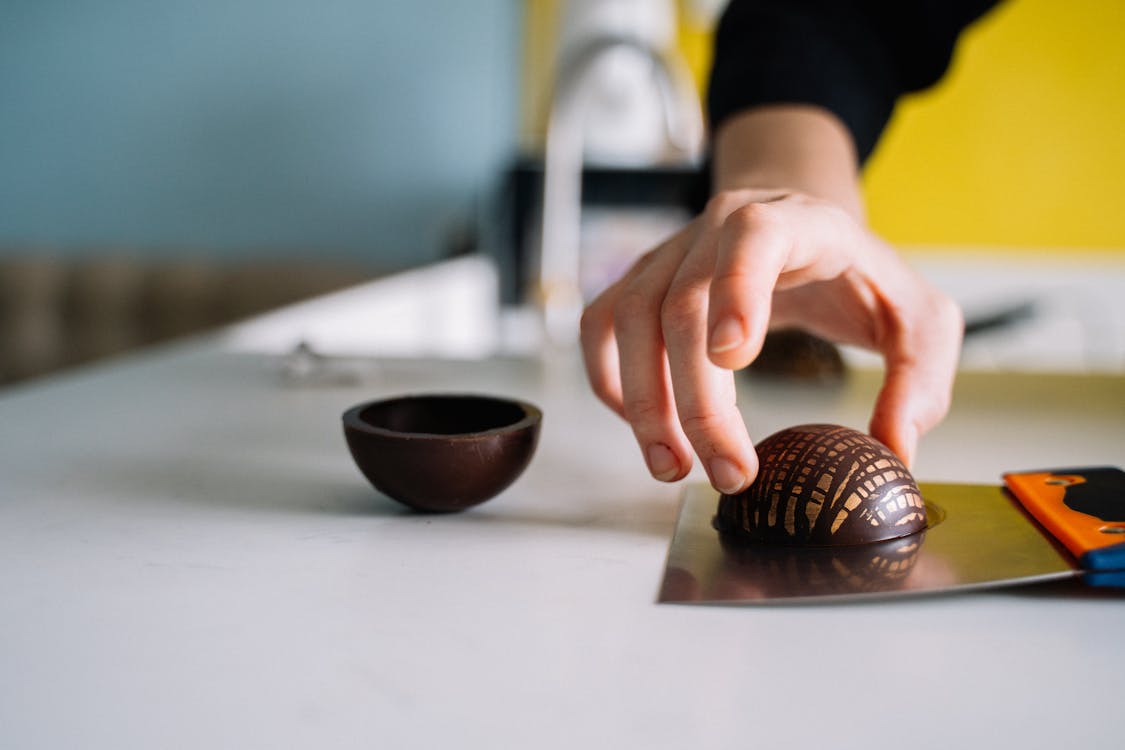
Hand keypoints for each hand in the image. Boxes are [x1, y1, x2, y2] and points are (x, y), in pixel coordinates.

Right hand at [579, 187, 962, 493]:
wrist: (803, 229)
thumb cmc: (860, 277)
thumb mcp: (921, 321)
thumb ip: (921, 380)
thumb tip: (893, 451)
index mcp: (795, 223)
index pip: (755, 236)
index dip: (738, 290)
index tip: (734, 359)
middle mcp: (719, 228)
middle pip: (684, 306)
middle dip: (699, 402)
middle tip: (729, 473)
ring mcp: (672, 252)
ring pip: (632, 319)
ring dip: (645, 402)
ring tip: (672, 467)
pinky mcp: (644, 281)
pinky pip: (603, 324)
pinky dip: (611, 379)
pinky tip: (642, 425)